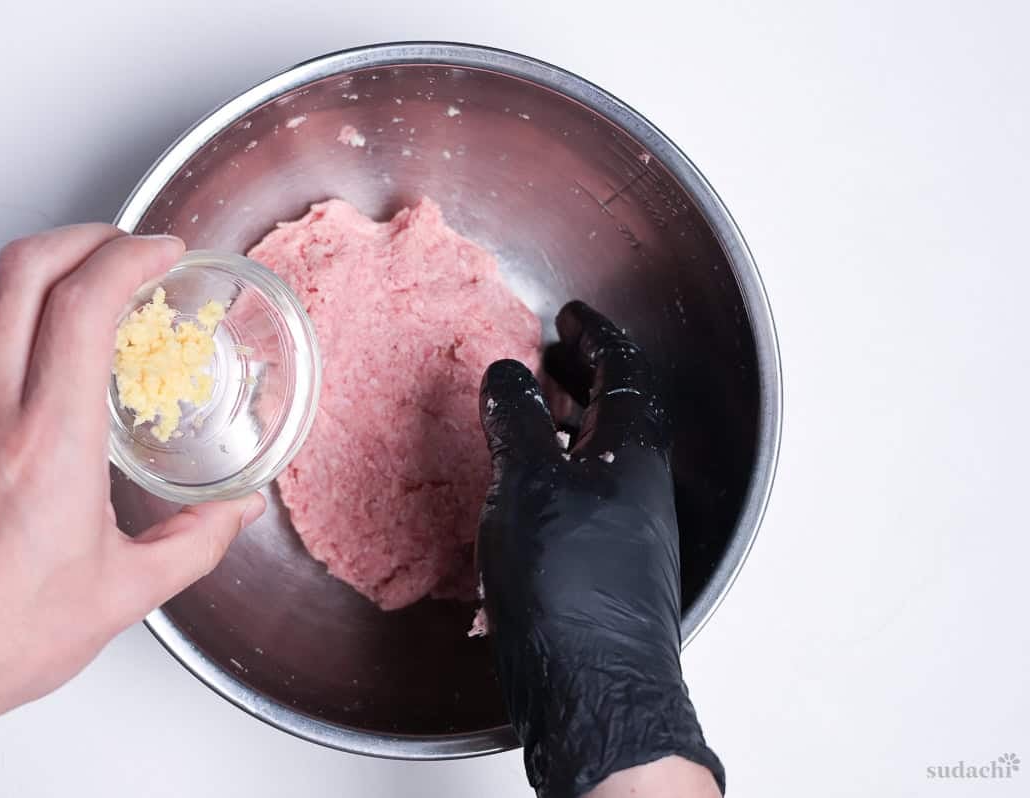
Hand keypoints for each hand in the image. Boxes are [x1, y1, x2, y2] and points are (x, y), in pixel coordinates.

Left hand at [0, 226, 264, 797]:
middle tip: (125, 248)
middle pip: (24, 268)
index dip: (130, 258)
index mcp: (47, 441)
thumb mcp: (120, 596)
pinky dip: (12, 334)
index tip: (162, 254)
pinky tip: (40, 376)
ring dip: (45, 284)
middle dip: (84, 236)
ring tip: (90, 312)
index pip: (83, 302)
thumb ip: (193, 545)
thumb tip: (234, 513)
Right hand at [477, 301, 723, 797]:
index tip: (572, 313)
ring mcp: (627, 528)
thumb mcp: (528, 486)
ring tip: (528, 412)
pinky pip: (584, 493)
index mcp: (631, 451)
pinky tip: (520, 491)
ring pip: (600, 453)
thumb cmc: (569, 587)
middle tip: (552, 353)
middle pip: (617, 409)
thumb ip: (516, 420)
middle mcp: (639, 485)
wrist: (597, 695)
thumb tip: (509, 374)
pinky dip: (556, 470)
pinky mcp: (606, 567)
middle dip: (584, 374)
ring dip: (567, 422)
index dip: (595, 332)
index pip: (623, 368)